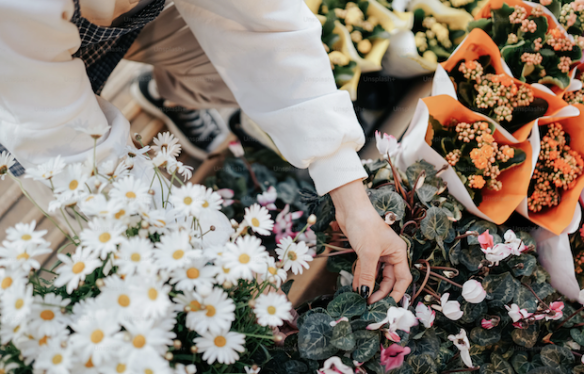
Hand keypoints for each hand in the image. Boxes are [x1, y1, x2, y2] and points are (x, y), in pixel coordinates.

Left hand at [330, 180, 410, 303]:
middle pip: (389, 280)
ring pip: (376, 276)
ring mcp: (378, 253)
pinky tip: (355, 287)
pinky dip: (361, 278)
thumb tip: (365, 294)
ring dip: (369, 287)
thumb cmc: (365, 226)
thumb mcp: (368, 253)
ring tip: (361, 298)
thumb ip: (367, 275)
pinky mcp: (366, 252)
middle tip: (370, 304)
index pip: (403, 279)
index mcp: (399, 253)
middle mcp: (391, 254)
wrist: (350, 208)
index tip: (388, 306)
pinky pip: (365, 270)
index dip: (397, 294)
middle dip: (380, 293)